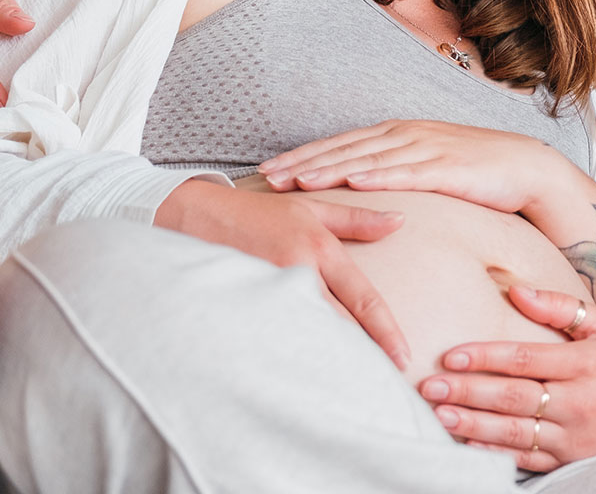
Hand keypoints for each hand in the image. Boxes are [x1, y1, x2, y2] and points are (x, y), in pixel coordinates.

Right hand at [156, 180, 411, 368]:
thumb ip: (357, 220)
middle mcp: (297, 272)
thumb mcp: (310, 208)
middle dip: (363, 356)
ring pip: (309, 337)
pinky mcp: (244, 308)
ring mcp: (269, 292)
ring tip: (351, 386)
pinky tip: (305, 377)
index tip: (403, 358)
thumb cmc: (257, 212)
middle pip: (339, 327)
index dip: (386, 332)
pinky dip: (293, 358)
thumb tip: (400, 221)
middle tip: (384, 383)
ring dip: (330, 361)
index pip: (362, 299)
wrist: (191, 213)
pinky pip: (277, 340)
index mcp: (319, 248)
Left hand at [258, 120, 587, 218]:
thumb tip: (358, 187)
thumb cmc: (476, 171)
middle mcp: (406, 136)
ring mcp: (426, 149)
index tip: (269, 168)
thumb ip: (394, 170)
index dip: (304, 155)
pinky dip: (379, 176)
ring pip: (367, 160)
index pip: (341, 144)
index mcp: (398, 134)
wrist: (527, 167)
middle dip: (303, 163)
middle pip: (345, 150)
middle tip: (266, 178)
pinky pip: (407, 173)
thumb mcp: (427, 164)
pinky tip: (354, 182)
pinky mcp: (448, 167)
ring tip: (296, 182)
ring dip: (329, 170)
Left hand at [417, 284, 595, 470]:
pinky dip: (495, 453)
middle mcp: (579, 401)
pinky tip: (468, 444)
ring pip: (516, 432)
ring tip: (440, 415)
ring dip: (473, 426)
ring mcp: (574, 435)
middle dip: (469, 392)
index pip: (526, 358)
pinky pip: (527, 458)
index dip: (486, 356)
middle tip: (430, 386)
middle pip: (515, 397)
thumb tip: (516, 290)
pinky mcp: (572, 460)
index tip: (452, 353)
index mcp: (585, 363)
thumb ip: (560, 307)